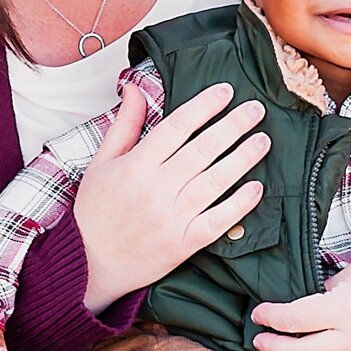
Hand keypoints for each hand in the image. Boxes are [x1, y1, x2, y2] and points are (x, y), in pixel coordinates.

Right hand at [75, 82, 269, 313]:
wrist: (88, 263)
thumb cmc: (94, 212)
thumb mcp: (101, 163)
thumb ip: (124, 124)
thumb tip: (135, 88)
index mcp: (136, 166)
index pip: (177, 127)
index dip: (204, 106)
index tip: (226, 92)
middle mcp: (156, 189)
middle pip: (202, 150)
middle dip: (233, 126)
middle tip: (256, 109)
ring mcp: (171, 218)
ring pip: (215, 182)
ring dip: (242, 159)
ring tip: (262, 140)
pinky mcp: (182, 244)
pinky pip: (217, 221)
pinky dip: (239, 205)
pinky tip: (257, 188)